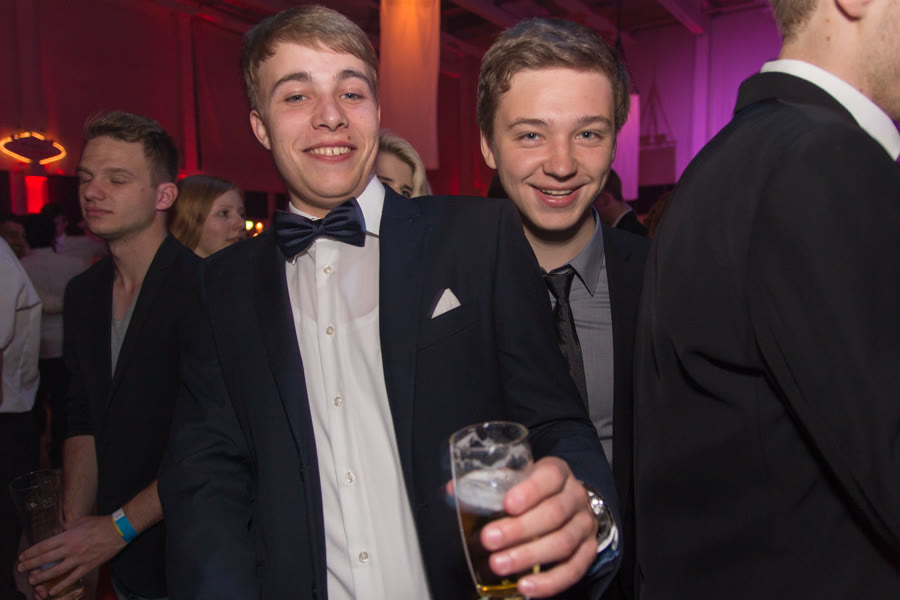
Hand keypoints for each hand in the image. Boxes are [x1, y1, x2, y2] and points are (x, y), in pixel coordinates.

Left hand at [18, 515, 126, 596]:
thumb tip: (59, 532)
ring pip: (55, 570)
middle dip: (31, 564)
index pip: (44, 546)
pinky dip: (60, 585)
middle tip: (21, 568)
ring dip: (42, 576)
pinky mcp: (87, 566)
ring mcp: (78, 559)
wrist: (118, 530)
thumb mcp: (80, 521)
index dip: (31, 552)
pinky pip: (71, 578)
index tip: (23, 556)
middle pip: (45, 559)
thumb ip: (68, 528)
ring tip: (32, 580)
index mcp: (67, 536)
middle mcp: (70, 548)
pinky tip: (51, 590)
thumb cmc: (100, 523)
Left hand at [480, 456, 599, 597]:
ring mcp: (584, 525)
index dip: (530, 490)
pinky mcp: (588, 551)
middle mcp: (575, 497)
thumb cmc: (535, 490)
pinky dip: (550, 581)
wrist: (567, 501)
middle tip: (490, 539)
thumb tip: (451, 491)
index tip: (507, 504)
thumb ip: (487, 483)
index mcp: (557, 473)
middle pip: (553, 513)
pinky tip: (526, 586)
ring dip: (529, 556)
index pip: (549, 477)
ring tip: (499, 564)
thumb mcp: (516, 479)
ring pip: (562, 542)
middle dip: (519, 529)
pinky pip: (574, 570)